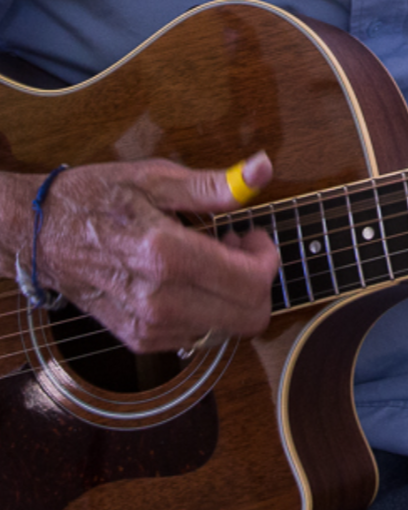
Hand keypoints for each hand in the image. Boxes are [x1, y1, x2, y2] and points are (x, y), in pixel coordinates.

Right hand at [29, 153, 279, 353]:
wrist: (38, 234)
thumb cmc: (96, 199)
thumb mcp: (155, 178)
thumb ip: (213, 185)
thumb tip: (261, 171)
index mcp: (166, 256)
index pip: (251, 282)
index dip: (267, 257)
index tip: (251, 234)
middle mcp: (159, 301)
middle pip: (248, 316)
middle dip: (257, 280)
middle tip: (235, 246)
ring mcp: (148, 326)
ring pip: (227, 329)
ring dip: (232, 295)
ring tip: (209, 256)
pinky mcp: (139, 339)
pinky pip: (198, 334)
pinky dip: (208, 308)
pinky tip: (189, 277)